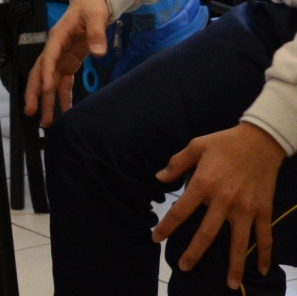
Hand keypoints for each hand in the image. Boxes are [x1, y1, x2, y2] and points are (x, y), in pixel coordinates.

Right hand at [23, 0, 110, 127]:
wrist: (93, 2)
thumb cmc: (92, 6)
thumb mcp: (96, 16)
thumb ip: (97, 34)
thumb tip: (98, 53)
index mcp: (58, 36)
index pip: (48, 57)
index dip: (46, 74)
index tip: (46, 89)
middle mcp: (55, 49)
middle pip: (40, 73)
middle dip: (35, 92)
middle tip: (31, 111)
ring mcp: (61, 57)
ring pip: (49, 81)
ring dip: (47, 100)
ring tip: (46, 122)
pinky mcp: (69, 61)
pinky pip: (63, 82)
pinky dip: (63, 96)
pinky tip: (66, 111)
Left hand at [153, 123, 287, 287]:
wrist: (260, 141)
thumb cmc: (224, 143)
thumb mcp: (195, 146)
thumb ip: (176, 164)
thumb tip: (159, 178)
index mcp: (203, 184)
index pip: (179, 212)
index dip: (166, 227)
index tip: (156, 237)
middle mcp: (224, 201)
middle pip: (205, 234)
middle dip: (193, 253)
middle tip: (183, 266)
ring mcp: (246, 209)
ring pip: (238, 243)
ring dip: (233, 265)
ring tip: (228, 284)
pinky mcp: (263, 210)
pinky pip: (265, 237)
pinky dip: (264, 255)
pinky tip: (260, 270)